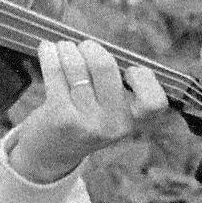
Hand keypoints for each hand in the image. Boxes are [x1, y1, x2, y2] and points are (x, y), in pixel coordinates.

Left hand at [4, 38, 166, 183]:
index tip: (128, 69)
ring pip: (77, 66)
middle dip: (91, 48)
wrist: (51, 154)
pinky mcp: (60, 117)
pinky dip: (50, 54)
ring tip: (63, 48)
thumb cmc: (83, 120)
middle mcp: (112, 124)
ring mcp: (86, 123)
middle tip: (84, 48)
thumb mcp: (110, 113)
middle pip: (106, 66)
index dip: (144, 77)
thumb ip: (117, 86)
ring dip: (67, 49)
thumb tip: (103, 47)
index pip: (154, 102)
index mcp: (131, 121)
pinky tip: (47, 49)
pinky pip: (55, 72)